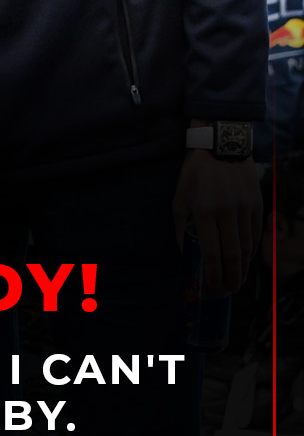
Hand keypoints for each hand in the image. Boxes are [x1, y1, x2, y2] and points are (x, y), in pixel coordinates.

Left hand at [172, 149, 262, 292]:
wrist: (221, 146)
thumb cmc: (195, 174)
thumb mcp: (179, 197)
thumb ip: (179, 227)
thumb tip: (185, 253)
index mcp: (204, 210)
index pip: (211, 252)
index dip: (213, 274)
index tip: (211, 287)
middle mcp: (227, 211)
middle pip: (233, 254)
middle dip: (231, 276)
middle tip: (229, 289)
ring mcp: (244, 207)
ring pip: (247, 245)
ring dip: (243, 266)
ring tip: (237, 278)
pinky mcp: (257, 203)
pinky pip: (256, 233)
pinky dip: (252, 249)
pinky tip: (247, 258)